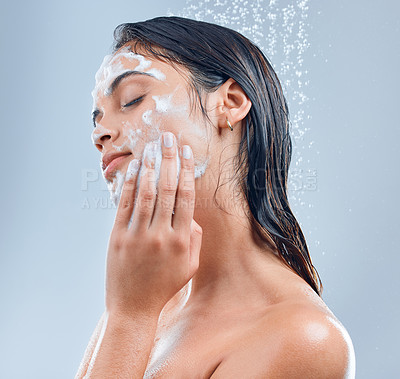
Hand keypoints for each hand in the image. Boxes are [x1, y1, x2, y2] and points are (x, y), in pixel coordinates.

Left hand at [104, 132, 202, 317]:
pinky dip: (130, 183)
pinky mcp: (118, 236)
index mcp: (182, 240)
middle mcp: (161, 234)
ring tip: (153, 146)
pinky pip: (125, 204)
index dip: (186, 171)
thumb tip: (190, 214)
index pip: (186, 197)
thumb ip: (194, 237)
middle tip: (170, 138)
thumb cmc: (165, 285)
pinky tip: (135, 167)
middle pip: (167, 188)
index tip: (187, 152)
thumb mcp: (190, 265)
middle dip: (169, 159)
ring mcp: (138, 235)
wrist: (133, 306)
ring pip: (146, 192)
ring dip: (150, 166)